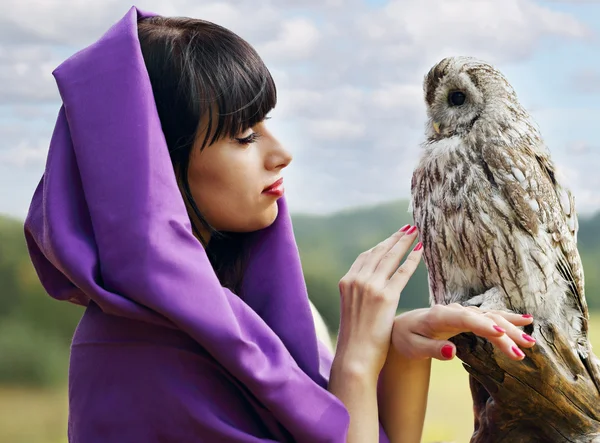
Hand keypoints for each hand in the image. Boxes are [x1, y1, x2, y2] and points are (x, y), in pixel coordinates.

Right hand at [334, 224, 421, 378]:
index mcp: (346, 282)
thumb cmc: (355, 339)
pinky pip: (402, 272)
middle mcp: (356, 280)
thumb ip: (360, 296)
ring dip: (404, 243)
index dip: (381, 244)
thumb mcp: (352, 310)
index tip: (392, 237)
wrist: (354, 355)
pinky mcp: (385, 297)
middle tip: (408, 229)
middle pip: (379, 252)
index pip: (366, 256)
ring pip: (391, 257)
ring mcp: (370, 287)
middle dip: (395, 238)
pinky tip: (420, 251)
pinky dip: (412, 259)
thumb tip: (370, 294)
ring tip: (416, 233)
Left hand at [391, 304, 535, 360]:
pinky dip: (507, 318)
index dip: (483, 325)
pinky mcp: (468, 317)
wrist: (400, 327)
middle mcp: (454, 310)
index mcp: (439, 316)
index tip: (500, 334)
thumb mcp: (413, 347)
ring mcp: (462, 312)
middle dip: (505, 332)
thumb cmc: (405, 338)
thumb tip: (452, 352)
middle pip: (483, 318)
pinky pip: (490, 316)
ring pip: (490, 316)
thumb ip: (431, 350)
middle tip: (523, 349)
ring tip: (530, 341)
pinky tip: (526, 321)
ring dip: (511, 327)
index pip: (465, 318)